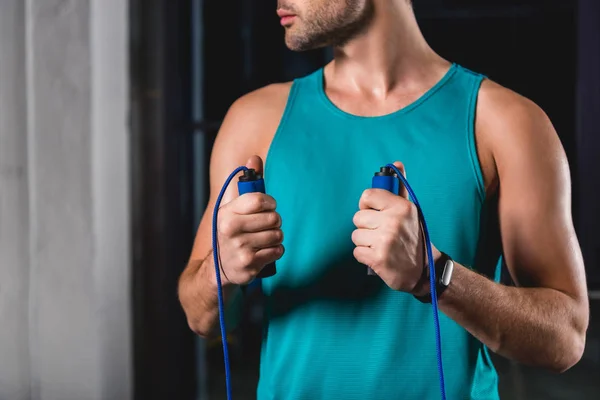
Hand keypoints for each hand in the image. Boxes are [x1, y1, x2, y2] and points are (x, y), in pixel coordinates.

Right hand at [216, 155, 283, 284]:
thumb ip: (247, 182)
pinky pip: (277, 251)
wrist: (219, 267)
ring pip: (277, 235)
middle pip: (273, 218)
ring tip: (264, 239)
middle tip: (266, 226)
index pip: (258, 200)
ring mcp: (240, 248)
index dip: (270, 203)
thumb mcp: (234, 207)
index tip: (269, 207)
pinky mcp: (249, 264)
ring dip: (276, 237)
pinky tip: (264, 252)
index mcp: (226, 213)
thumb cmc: (232, 232)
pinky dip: (275, 250)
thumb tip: (254, 158)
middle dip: (275, 222)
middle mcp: (230, 229)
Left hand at [352, 162, 434, 292]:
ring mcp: (385, 241)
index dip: (367, 204)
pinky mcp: (378, 259)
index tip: (374, 211)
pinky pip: (357, 252)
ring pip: (355, 235)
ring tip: (381, 245)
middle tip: (381, 233)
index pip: (367, 196)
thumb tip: (396, 163)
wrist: (424, 270)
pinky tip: (379, 256)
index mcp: (401, 207)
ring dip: (365, 242)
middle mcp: (393, 222)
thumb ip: (399, 188)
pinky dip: (365, 256)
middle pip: (358, 217)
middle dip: (366, 226)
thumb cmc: (413, 237)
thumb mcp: (410, 211)